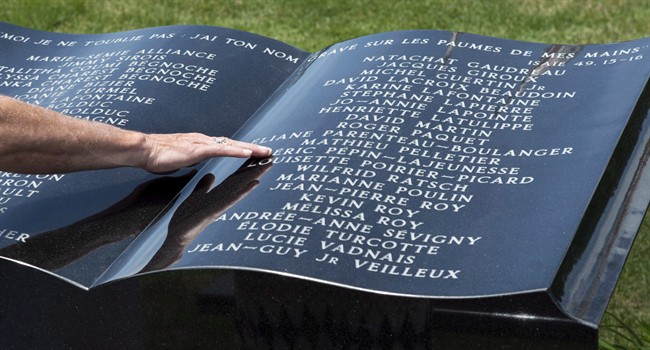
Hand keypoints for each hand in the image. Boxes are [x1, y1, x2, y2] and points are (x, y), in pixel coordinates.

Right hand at [140, 133, 271, 172]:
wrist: (144, 149)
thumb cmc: (157, 155)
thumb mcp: (179, 161)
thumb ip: (190, 162)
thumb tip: (196, 166)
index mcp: (200, 144)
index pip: (225, 146)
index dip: (240, 149)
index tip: (254, 153)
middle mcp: (204, 141)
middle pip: (233, 144)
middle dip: (252, 148)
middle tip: (268, 151)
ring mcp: (202, 144)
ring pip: (231, 145)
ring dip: (249, 149)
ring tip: (265, 152)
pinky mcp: (198, 150)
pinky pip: (222, 150)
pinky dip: (236, 151)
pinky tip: (248, 154)